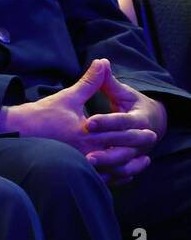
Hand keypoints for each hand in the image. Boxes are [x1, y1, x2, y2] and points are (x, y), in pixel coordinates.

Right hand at [0, 59, 158, 184]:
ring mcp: (77, 162)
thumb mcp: (68, 96)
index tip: (149, 129)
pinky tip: (120, 174)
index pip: (117, 134)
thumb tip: (102, 62)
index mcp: (84, 133)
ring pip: (109, 170)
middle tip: (151, 139)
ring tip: (141, 162)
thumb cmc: (42, 114)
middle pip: (117, 152)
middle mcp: (83, 150)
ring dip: (128, 166)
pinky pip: (96, 178)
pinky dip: (111, 178)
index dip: (135, 132)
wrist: (17, 131)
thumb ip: (89, 82)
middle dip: (136, 146)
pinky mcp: (72, 168)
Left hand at [83, 68, 167, 185]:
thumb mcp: (123, 93)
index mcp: (140, 119)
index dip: (106, 122)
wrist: (152, 124)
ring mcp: (137, 153)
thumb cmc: (132, 105)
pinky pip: (122, 175)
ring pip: (124, 162)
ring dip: (108, 164)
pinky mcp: (130, 164)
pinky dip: (111, 177)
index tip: (88, 122)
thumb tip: (100, 61)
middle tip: (86, 150)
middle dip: (106, 145)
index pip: (122, 121)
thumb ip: (108, 81)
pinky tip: (93, 177)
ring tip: (88, 164)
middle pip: (125, 144)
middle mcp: (142, 139)